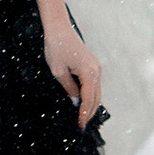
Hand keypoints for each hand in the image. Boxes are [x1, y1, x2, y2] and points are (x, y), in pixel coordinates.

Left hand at [42, 4, 100, 126]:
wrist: (59, 28)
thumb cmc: (56, 48)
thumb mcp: (58, 72)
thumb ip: (69, 89)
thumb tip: (76, 102)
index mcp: (89, 73)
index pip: (88, 99)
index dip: (84, 114)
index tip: (79, 126)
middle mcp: (97, 71)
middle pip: (96, 98)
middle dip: (89, 113)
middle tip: (81, 126)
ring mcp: (97, 68)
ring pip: (97, 92)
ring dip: (90, 105)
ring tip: (82, 118)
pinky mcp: (93, 66)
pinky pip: (94, 85)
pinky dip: (90, 96)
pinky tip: (83, 103)